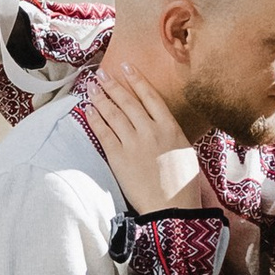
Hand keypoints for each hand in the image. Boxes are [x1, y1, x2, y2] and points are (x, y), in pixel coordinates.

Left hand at [85, 62, 210, 216]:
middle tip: (101, 73)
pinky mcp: (119, 158)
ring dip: (101, 97)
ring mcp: (134, 143)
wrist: (172, 208)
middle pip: (128, 101)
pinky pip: (104, 133)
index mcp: (170, 127)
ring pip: (114, 113)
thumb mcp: (185, 151)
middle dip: (113, 85)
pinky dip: (95, 119)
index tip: (126, 66)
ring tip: (91, 86)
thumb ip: (172, 133)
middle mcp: (151, 131)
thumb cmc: (184, 183)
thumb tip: (162, 123)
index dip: (136, 80)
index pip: (150, 96)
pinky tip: (88, 109)